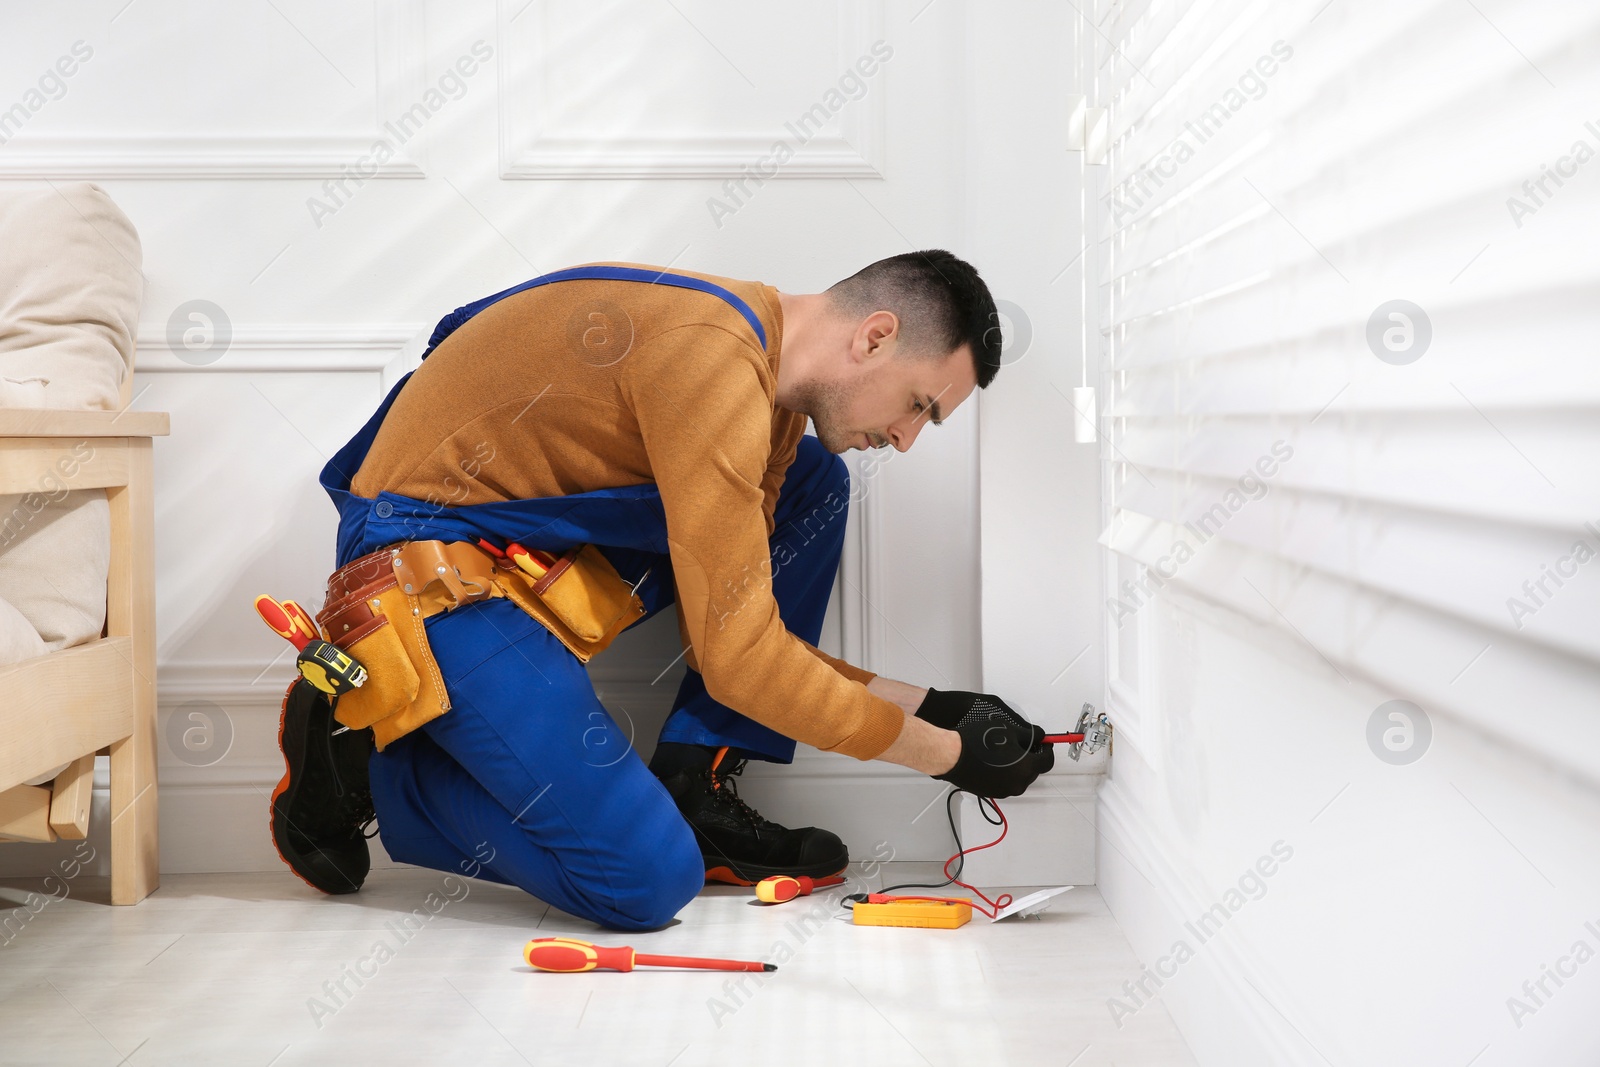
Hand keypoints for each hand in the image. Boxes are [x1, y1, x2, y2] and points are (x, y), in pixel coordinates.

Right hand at [915, 689, 1052, 797]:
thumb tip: (1038, 736)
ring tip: (1005, 751)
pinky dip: (1004, 773)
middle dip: (1031, 758)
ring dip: (1017, 766)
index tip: (1043, 743)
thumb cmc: (977, 743)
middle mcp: (1017, 783)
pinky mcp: (991, 792)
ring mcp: (1003, 790)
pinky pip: (1005, 782)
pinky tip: (994, 760)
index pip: (1047, 761)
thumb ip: (1030, 735)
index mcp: (1025, 768)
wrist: (953, 755)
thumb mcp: (1009, 730)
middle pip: (1033, 771)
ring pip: (1019, 778)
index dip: (1047, 749)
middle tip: (1023, 745)